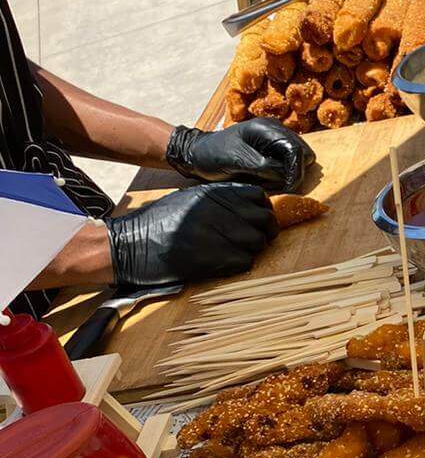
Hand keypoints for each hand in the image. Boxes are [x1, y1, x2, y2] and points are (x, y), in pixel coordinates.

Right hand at [106, 184, 275, 288]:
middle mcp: (216, 210)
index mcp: (211, 193)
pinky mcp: (209, 258)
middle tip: (256, 240)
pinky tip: (227, 263)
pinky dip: (240, 264)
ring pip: (256, 243)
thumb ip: (218, 199)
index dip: (263, 209)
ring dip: (252, 250)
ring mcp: (213, 233)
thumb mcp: (188, 199)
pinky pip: (243, 262)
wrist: (128, 245)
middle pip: (263, 220)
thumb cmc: (157, 223)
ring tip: (238, 252)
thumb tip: (252, 206)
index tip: (259, 219)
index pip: (257, 196)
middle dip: (264, 232)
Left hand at [166, 120, 313, 191]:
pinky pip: (289, 163)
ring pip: (299, 159)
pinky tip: (269, 180)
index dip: (296, 171)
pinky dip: (285, 174)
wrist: (197, 153)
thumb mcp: (237, 161)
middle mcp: (275, 131)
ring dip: (291, 174)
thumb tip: (286, 176)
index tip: (289, 189)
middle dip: (296, 172)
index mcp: (266, 128)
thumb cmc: (212, 155)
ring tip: (273, 183)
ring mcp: (275, 140)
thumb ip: (263, 166)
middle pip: (303, 153)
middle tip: (281, 188)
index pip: (295, 149)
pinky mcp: (272, 150)